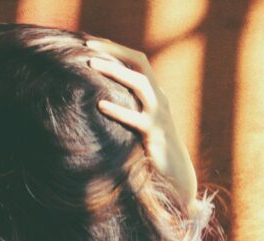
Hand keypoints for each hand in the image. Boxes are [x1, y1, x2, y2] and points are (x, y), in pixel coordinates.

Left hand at [84, 37, 198, 211]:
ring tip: (91, 65)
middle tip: (88, 48)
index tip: (92, 43)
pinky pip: (135, 118)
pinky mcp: (154, 134)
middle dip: (114, 52)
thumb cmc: (152, 148)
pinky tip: (100, 105)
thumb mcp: (141, 121)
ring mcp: (159, 115)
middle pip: (140, 63)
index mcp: (155, 93)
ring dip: (115, 72)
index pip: (138, 60)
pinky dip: (118, 109)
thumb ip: (128, 105)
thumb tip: (98, 95)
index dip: (116, 49)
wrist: (176, 173)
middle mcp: (159, 98)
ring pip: (139, 84)